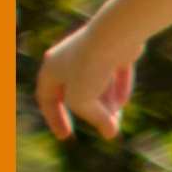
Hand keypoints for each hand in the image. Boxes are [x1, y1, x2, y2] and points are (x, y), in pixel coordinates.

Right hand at [34, 21, 145, 139]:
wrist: (114, 35)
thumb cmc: (90, 67)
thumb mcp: (82, 100)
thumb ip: (94, 118)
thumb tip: (111, 133)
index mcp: (51, 67)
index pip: (47, 98)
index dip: (54, 118)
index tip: (65, 136)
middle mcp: (69, 57)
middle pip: (78, 93)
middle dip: (92, 113)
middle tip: (107, 128)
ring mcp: (93, 51)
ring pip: (98, 83)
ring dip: (107, 103)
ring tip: (118, 117)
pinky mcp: (116, 48)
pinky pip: (115, 72)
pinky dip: (119, 88)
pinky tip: (124, 102)